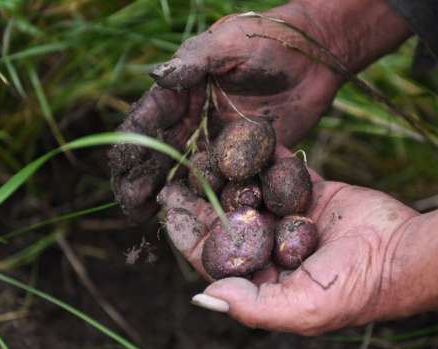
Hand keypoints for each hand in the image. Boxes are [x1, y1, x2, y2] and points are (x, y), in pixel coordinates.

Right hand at [109, 2, 343, 223]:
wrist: (316, 59)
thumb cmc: (271, 40)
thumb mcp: (230, 44)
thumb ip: (195, 61)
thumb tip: (155, 76)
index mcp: (181, 92)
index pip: (146, 122)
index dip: (131, 145)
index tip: (121, 170)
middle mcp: (193, 121)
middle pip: (158, 155)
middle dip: (140, 181)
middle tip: (131, 208)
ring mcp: (218, 142)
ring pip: (183, 174)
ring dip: (166, 197)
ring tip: (148, 220)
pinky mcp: (244, 158)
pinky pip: (220, 182)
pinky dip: (205, 199)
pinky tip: (192, 217)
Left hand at [160, 147, 437, 334]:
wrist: (404, 255)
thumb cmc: (353, 290)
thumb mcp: (300, 309)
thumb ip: (251, 305)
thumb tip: (202, 295)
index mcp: (264, 280)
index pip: (215, 257)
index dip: (189, 234)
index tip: (168, 208)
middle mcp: (274, 249)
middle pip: (228, 221)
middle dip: (202, 199)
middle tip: (178, 174)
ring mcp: (293, 219)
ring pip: (252, 192)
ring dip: (229, 174)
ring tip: (204, 152)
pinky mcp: (313, 194)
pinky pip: (284, 170)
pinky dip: (265, 154)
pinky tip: (242, 136)